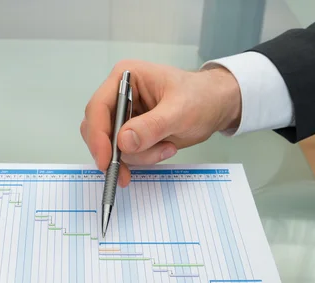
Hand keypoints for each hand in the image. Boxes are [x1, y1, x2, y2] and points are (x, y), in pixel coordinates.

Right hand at [81, 60, 241, 186]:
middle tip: (128, 173)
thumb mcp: (180, 112)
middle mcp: (117, 95)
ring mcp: (122, 114)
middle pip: (98, 130)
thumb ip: (151, 127)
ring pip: (111, 146)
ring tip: (167, 148)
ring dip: (138, 156)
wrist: (217, 105)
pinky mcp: (129, 131)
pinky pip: (124, 153)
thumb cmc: (202, 98)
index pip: (97, 108)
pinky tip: (165, 149)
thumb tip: (123, 142)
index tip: (106, 161)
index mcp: (124, 78)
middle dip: (116, 152)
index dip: (97, 136)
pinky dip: (142, 158)